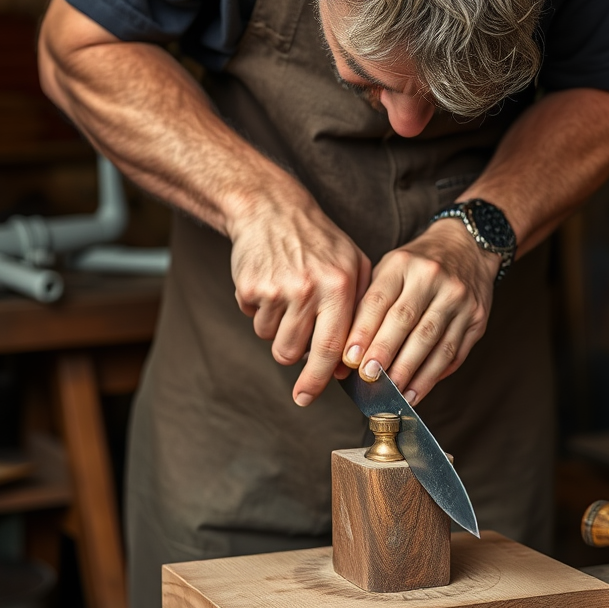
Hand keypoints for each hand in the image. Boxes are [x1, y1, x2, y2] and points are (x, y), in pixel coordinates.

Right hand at [229, 170, 371, 405]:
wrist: (271, 209)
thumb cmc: (320, 242)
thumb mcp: (354, 266)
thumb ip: (358, 314)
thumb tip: (344, 366)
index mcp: (340, 286)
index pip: (331, 348)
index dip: (318, 380)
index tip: (306, 398)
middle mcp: (309, 289)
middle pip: (294, 352)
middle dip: (293, 356)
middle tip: (295, 340)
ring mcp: (276, 288)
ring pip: (271, 340)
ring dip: (277, 331)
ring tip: (287, 299)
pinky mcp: (249, 287)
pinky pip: (253, 321)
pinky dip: (260, 312)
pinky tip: (271, 286)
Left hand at [341, 218, 500, 405]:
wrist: (467, 247)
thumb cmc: (418, 265)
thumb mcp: (390, 269)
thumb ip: (368, 305)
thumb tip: (348, 353)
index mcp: (404, 264)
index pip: (379, 300)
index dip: (364, 332)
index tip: (350, 359)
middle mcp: (433, 278)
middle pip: (407, 321)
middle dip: (386, 353)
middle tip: (370, 378)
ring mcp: (459, 298)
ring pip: (433, 341)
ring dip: (412, 372)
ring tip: (394, 393)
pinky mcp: (477, 318)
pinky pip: (455, 352)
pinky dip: (435, 375)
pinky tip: (418, 389)